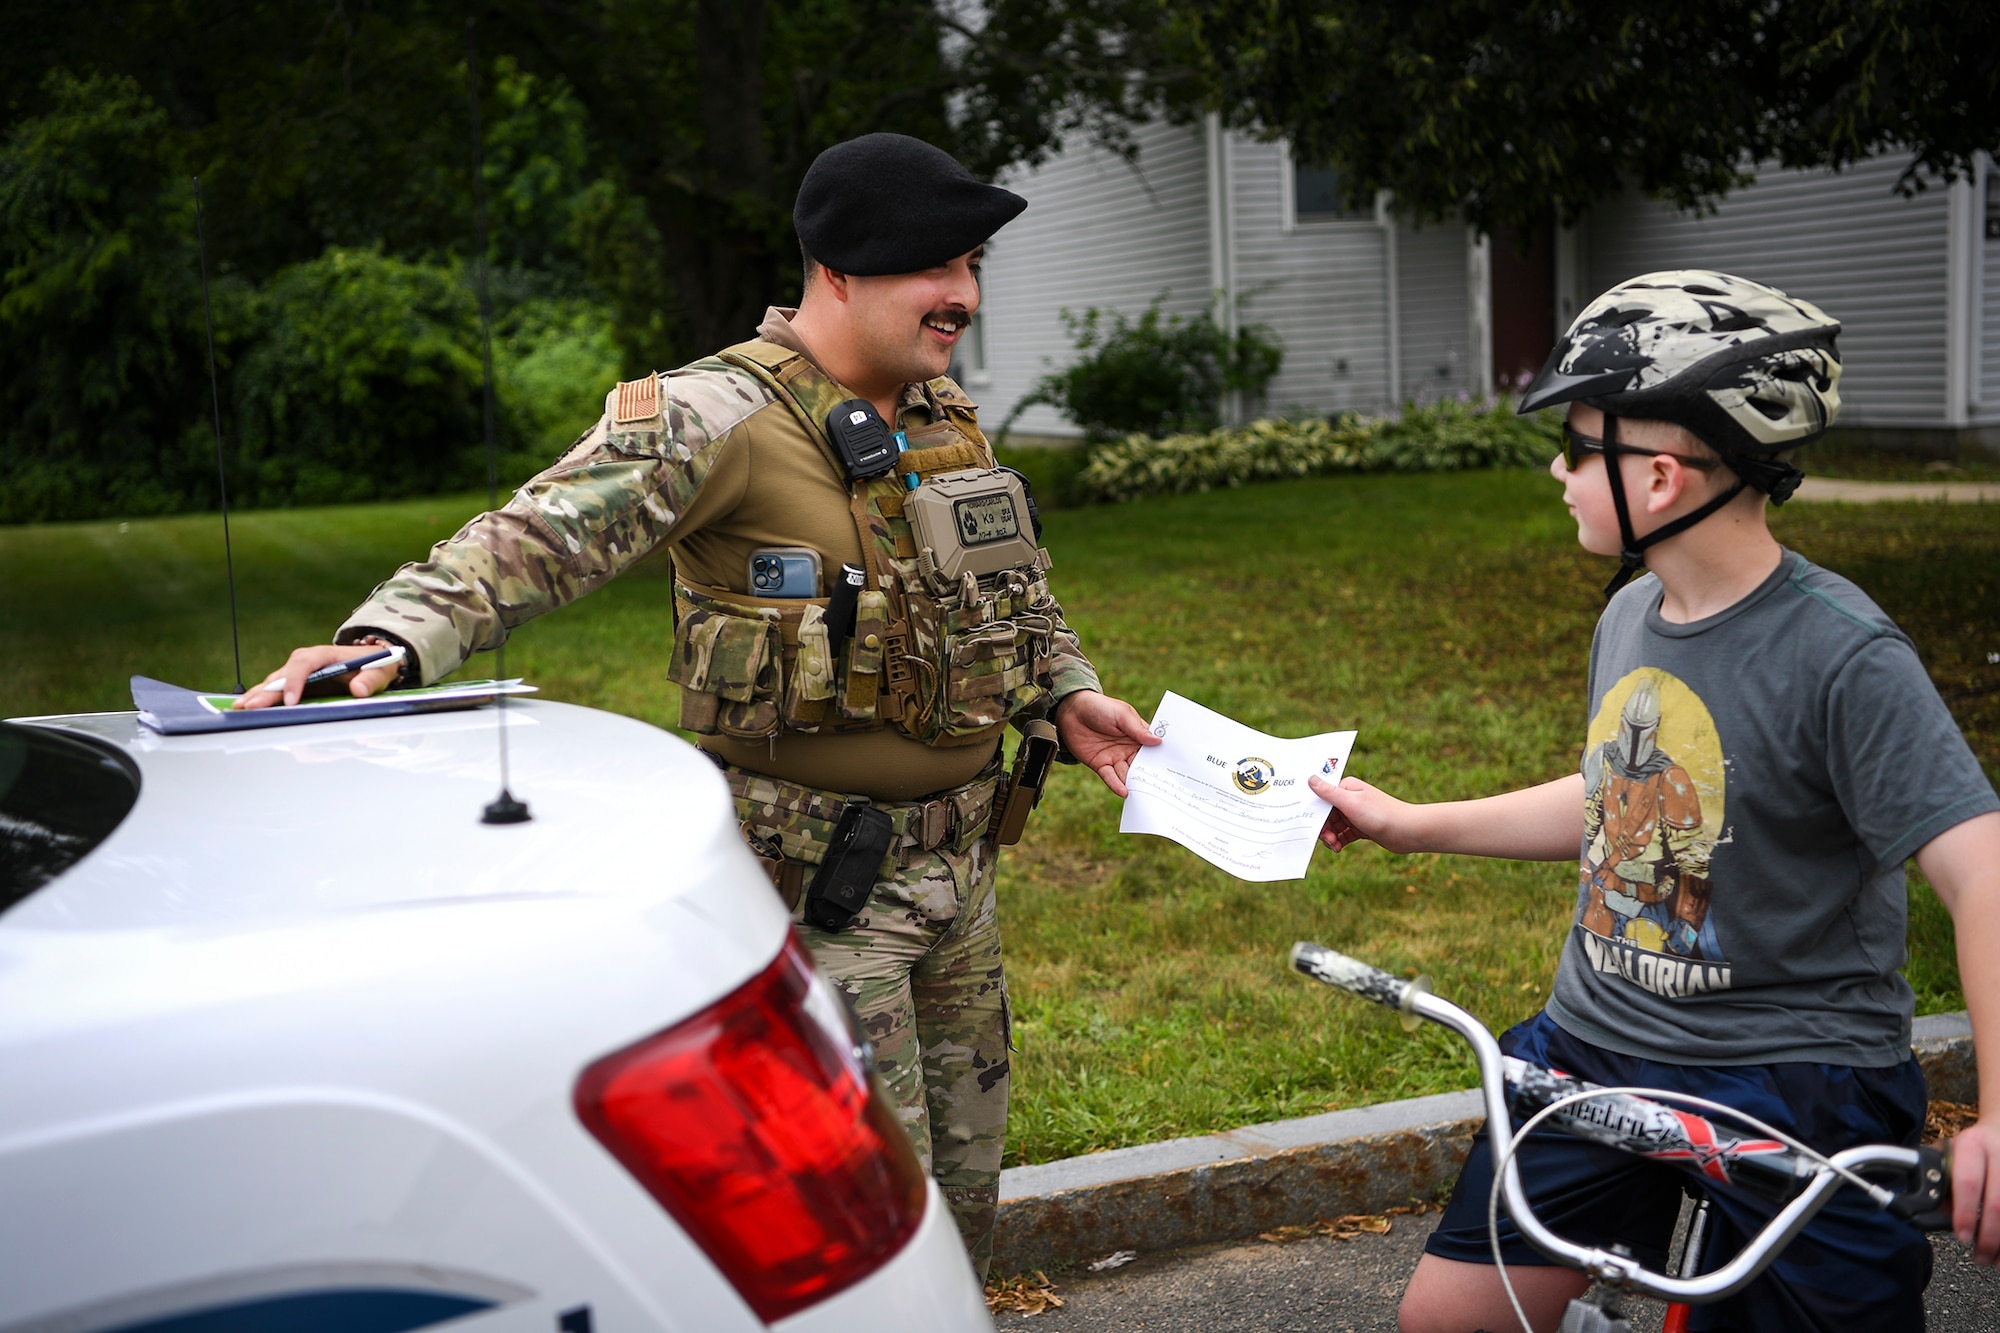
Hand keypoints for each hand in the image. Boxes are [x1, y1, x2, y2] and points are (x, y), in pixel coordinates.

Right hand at [232, 644, 402, 709]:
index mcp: (323, 654)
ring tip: (240, 708)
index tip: (290, 701)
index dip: (294, 682)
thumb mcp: (379, 671)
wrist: (370, 660)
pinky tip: (247, 707)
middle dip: (266, 692)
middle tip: (251, 707)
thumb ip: (370, 680)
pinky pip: (275, 690)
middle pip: (281, 675)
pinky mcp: (294, 682)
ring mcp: (296, 671)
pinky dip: (261, 698)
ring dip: (257, 696)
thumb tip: (359, 691)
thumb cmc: (374, 665)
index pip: (304, 665)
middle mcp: (305, 661)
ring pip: (273, 683)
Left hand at [1053, 690, 1158, 797]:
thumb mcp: (1122, 715)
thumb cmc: (1100, 707)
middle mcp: (1129, 749)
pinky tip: (1124, 792)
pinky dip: (1117, 785)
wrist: (1072, 710)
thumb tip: (1158, 741)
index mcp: (1137, 736)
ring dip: (1135, 784)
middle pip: (1142, 766)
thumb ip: (1138, 730)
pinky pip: (1110, 777)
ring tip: (1145, 794)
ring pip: (1127, 774)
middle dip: (1150, 777)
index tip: (1174, 771)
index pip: (1153, 750)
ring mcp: (1115, 758)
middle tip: (1162, 789)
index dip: (1161, 760)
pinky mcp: (1100, 765)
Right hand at [1307, 774, 1422, 853]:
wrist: (1407, 831)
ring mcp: (1356, 814)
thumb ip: (1328, 792)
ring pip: (1334, 826)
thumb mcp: (1350, 803)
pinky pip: (1344, 834)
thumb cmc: (1381, 814)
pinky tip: (1339, 848)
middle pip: (1327, 815)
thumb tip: (1310, 778)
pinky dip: (1339, 841)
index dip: (1316, 814)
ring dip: (1331, 837)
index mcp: (1346, 789)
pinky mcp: (1361, 827)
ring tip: (1334, 847)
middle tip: (1328, 841)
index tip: (1314, 828)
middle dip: (1324, 829)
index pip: (1322, 799)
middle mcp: (1350, 799)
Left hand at [1952, 1115, 1999, 1263]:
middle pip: (1997, 1203)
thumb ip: (1942, 1183)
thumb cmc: (1970, 1150)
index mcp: (1972, 1145)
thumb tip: (1942, 1216)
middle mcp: (1999, 1152)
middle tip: (1979, 1256)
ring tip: (1994, 1261)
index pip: (1968, 1182)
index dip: (1964, 1212)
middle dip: (1989, 1236)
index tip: (1962, 1236)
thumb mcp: (1949, 1155)